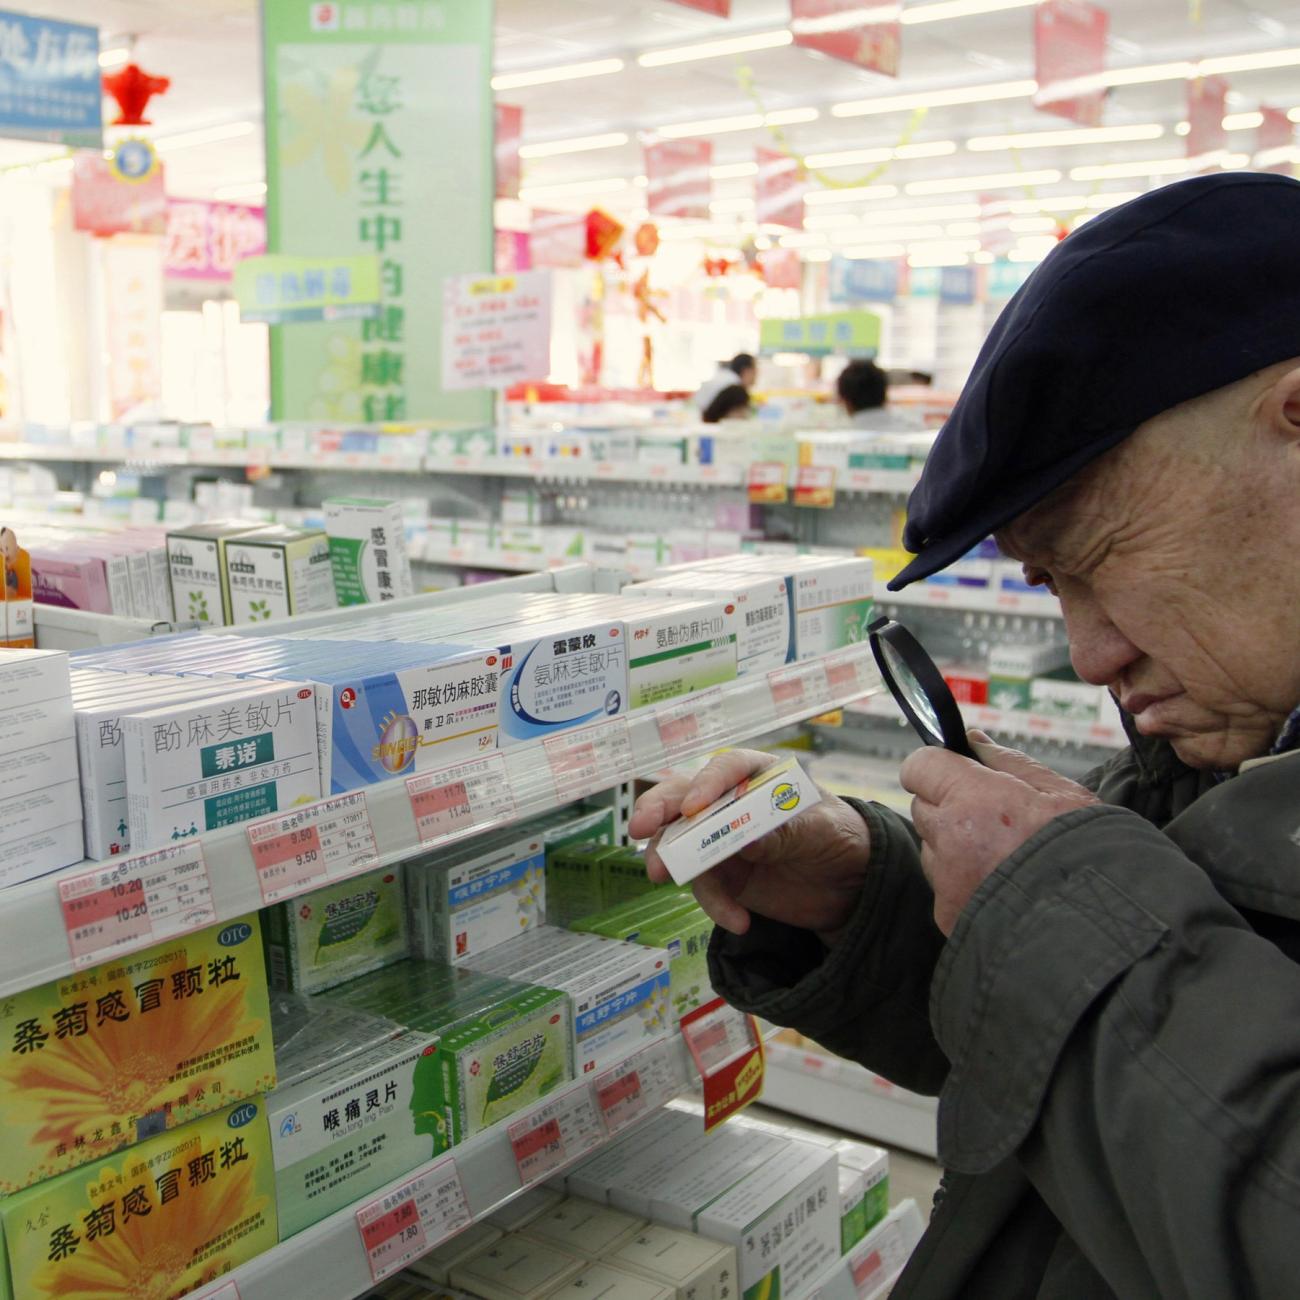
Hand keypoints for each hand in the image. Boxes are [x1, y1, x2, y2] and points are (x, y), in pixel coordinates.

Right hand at [629, 748, 870, 944]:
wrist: (854, 888)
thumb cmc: (842, 838)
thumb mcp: (820, 831)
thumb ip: (782, 833)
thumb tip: (743, 839)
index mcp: (760, 774)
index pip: (728, 768)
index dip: (707, 783)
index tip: (693, 807)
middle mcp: (733, 802)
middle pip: (685, 798)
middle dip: (658, 810)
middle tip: (638, 828)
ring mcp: (724, 840)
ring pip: (682, 842)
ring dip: (670, 859)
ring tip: (662, 876)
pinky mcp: (725, 876)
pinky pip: (705, 886)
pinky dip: (715, 904)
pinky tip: (739, 921)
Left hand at [899, 731, 1099, 935]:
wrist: (1102, 921)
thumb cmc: (1089, 850)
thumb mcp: (1061, 793)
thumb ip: (1009, 762)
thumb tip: (973, 740)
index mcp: (973, 799)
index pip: (919, 766)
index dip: (938, 766)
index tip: (956, 773)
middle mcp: (950, 839)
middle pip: (923, 807)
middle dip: (948, 806)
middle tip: (992, 819)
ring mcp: (947, 881)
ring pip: (931, 848)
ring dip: (953, 846)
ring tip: (1003, 858)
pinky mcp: (948, 915)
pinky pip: (943, 886)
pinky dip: (963, 883)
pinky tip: (1001, 886)